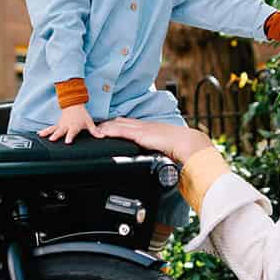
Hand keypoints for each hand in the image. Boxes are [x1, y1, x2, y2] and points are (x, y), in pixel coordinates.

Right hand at [39, 104, 100, 143]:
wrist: (73, 104)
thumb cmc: (81, 114)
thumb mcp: (89, 121)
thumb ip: (94, 130)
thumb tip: (102, 136)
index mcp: (74, 126)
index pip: (72, 132)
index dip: (70, 137)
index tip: (67, 142)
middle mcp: (66, 125)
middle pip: (61, 131)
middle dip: (56, 135)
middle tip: (52, 139)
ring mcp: (61, 124)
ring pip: (53, 129)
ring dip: (47, 132)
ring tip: (42, 136)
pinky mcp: (57, 124)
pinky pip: (50, 128)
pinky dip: (45, 130)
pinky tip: (39, 134)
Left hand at [97, 118, 212, 164]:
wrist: (188, 143)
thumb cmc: (181, 148)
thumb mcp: (165, 147)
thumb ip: (158, 150)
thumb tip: (159, 158)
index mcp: (150, 129)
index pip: (129, 124)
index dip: (116, 124)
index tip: (106, 127)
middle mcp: (144, 126)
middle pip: (120, 121)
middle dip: (106, 123)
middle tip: (93, 127)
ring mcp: (141, 129)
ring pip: (117, 124)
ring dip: (103, 126)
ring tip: (92, 130)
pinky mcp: (140, 134)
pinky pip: (120, 130)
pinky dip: (108, 131)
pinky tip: (100, 133)